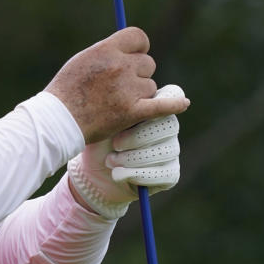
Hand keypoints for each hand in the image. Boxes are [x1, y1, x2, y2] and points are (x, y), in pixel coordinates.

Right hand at [45, 27, 188, 142]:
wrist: (58, 120)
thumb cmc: (66, 91)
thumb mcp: (82, 61)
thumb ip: (107, 53)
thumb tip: (129, 48)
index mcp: (106, 50)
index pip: (138, 37)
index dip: (140, 47)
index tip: (136, 55)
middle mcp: (119, 66)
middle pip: (147, 64)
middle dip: (138, 73)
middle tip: (121, 86)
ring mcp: (127, 90)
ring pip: (150, 86)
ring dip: (140, 94)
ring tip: (118, 103)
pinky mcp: (131, 112)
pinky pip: (162, 106)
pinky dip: (174, 104)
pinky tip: (183, 103)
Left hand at [66, 85, 184, 218]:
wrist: (90, 171)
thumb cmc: (95, 137)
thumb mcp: (101, 116)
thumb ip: (118, 101)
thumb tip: (128, 89)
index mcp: (153, 106)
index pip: (174, 94)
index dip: (160, 101)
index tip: (131, 115)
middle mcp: (166, 127)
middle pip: (169, 124)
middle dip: (138, 136)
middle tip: (115, 143)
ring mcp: (170, 149)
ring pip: (165, 151)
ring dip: (133, 158)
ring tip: (110, 160)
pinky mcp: (171, 174)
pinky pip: (165, 173)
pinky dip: (137, 174)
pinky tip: (118, 174)